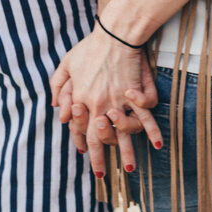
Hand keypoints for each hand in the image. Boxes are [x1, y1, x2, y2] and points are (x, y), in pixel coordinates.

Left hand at [49, 32, 161, 178]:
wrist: (114, 36)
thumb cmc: (90, 46)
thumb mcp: (66, 63)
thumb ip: (58, 85)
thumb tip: (55, 107)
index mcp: (79, 100)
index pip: (77, 129)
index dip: (80, 141)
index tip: (83, 151)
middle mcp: (97, 106)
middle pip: (97, 139)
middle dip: (98, 159)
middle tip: (100, 175)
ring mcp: (117, 103)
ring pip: (122, 135)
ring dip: (126, 153)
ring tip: (129, 168)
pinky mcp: (134, 96)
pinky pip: (145, 118)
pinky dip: (152, 131)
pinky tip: (157, 144)